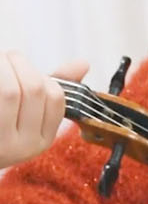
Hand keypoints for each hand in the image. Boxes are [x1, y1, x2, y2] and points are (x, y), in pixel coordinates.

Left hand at [0, 52, 83, 168]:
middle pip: (35, 89)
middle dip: (20, 64)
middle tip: (7, 56)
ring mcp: (2, 144)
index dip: (40, 74)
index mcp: (41, 140)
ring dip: (4, 66)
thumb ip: (53, 86)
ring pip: (11, 90)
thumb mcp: (26, 112)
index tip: (23, 66)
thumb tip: (84, 63)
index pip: (56, 97)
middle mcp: (24, 147)